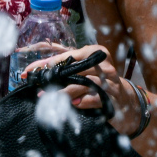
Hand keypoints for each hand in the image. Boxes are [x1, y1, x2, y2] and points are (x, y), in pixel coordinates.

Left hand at [23, 44, 140, 136]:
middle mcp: (104, 64)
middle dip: (55, 78)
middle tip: (38, 87)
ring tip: (51, 98)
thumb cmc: (100, 82)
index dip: (48, 63)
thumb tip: (39, 70)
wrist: (126, 101)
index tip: (30, 71)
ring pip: (85, 83)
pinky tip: (73, 105)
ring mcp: (111, 81)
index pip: (68, 56)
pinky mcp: (114, 98)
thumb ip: (67, 68)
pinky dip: (83, 101)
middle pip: (76, 69)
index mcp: (96, 52)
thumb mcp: (85, 71)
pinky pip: (96, 98)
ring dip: (66, 92)